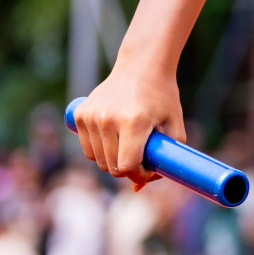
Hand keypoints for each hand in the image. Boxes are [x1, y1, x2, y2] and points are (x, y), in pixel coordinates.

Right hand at [73, 59, 184, 190]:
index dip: (140, 174)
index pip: (128, 166)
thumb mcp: (174, 127)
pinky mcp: (80, 114)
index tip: (149, 168)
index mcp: (134, 122)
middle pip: (112, 167)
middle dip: (128, 168)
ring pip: (98, 161)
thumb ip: (164, 160)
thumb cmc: (162, 97)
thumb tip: (136, 189)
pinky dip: (100, 149)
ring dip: (113, 159)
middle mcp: (108, 118)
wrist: (142, 66)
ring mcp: (91, 116)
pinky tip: (114, 133)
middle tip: (142, 153)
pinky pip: (88, 148)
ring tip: (129, 140)